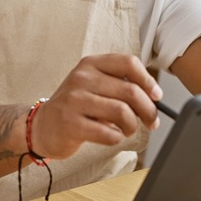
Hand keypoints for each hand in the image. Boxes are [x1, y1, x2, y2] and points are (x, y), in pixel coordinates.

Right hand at [29, 54, 162, 159]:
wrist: (44, 126)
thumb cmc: (77, 106)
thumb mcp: (94, 85)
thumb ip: (120, 84)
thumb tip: (154, 96)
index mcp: (91, 63)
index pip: (128, 63)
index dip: (148, 80)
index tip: (157, 96)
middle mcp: (81, 78)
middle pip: (130, 91)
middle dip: (148, 110)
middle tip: (151, 121)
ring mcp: (74, 100)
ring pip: (121, 112)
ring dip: (132, 125)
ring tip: (128, 129)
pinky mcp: (71, 123)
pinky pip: (108, 133)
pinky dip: (117, 137)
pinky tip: (111, 136)